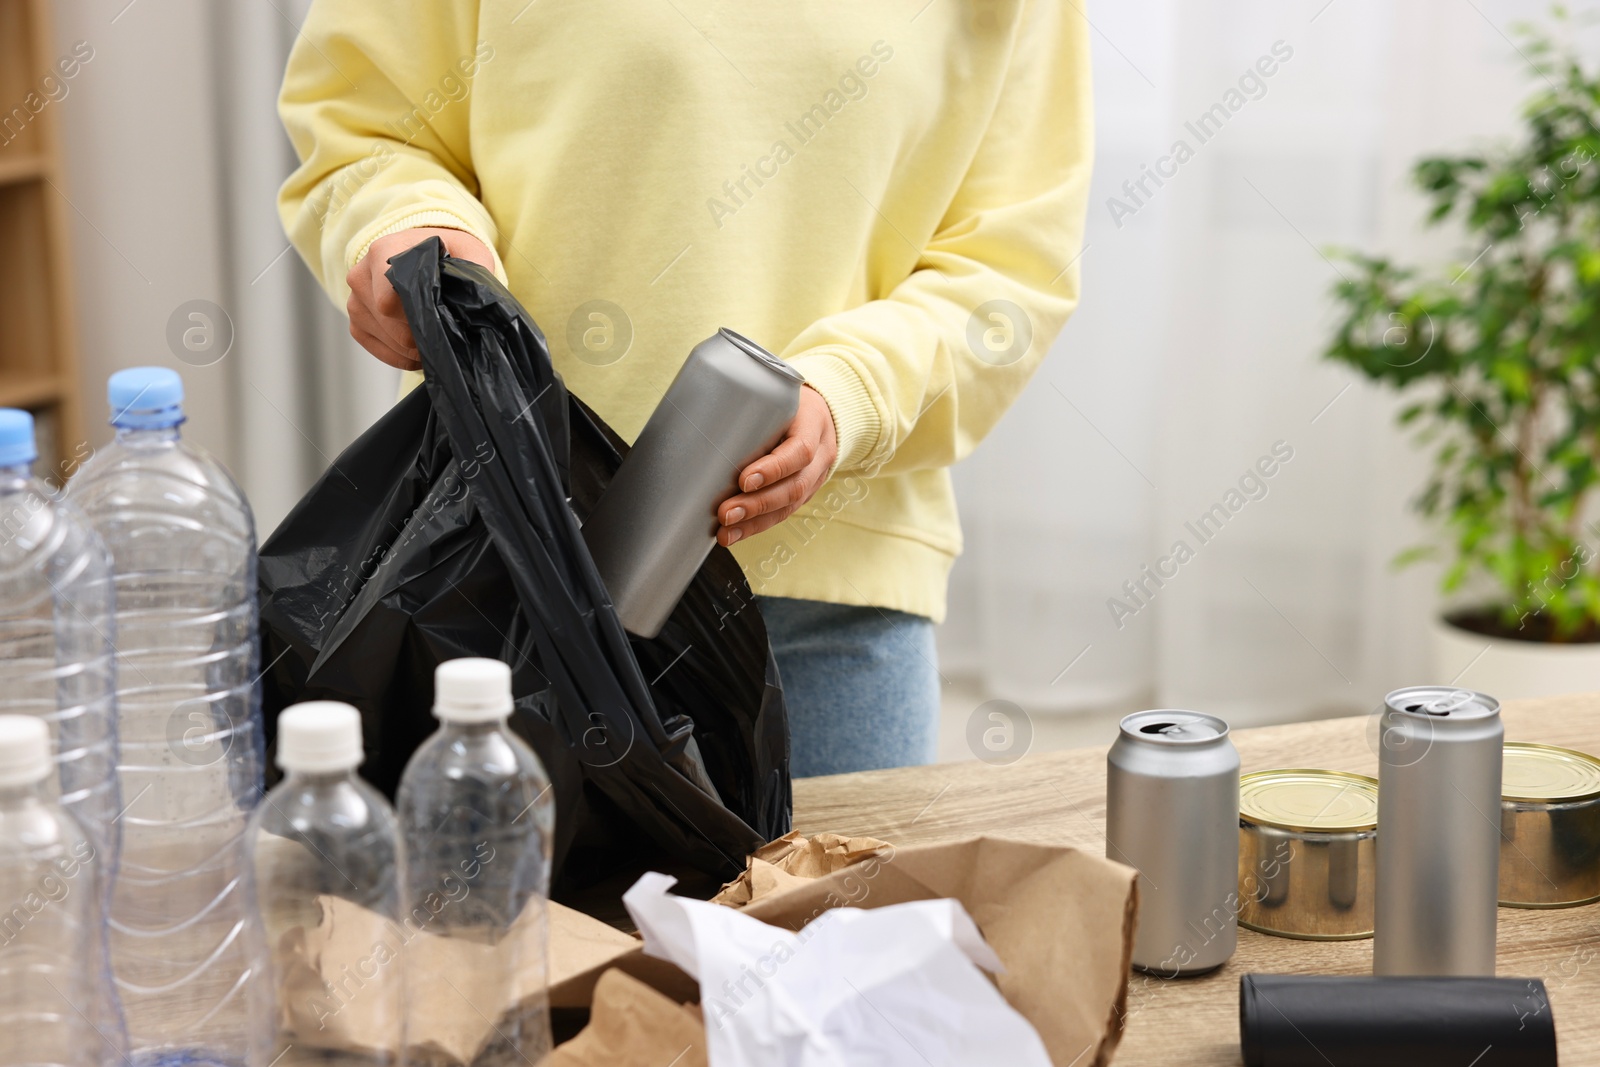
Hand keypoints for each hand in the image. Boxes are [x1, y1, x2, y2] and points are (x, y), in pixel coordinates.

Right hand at [345, 227, 495, 370]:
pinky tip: (420, 350)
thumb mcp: (466, 250)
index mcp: (383, 252)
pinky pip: (378, 350)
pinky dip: (402, 356)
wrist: (418, 254)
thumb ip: (474, 266)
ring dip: (414, 348)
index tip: (439, 319)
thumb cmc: (443, 254)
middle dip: (420, 335)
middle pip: (388, 322)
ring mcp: (354, 301)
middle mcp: (360, 275)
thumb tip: (474, 295)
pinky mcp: (356, 323)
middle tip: (444, 335)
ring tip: (434, 339)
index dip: (417, 317)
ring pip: (386, 339)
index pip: (388, 299)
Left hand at [716, 385, 837, 545]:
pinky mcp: (804, 493)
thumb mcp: (776, 394)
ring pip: (789, 507)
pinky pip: (782, 514)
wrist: (820, 413)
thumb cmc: (788, 401)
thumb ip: (748, 404)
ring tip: (726, 531)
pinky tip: (734, 534)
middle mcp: (820, 455)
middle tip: (725, 513)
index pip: (799, 451)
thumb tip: (692, 415)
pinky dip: (756, 527)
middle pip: (794, 487)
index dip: (773, 469)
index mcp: (813, 424)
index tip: (744, 479)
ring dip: (754, 523)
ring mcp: (815, 478)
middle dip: (757, 504)